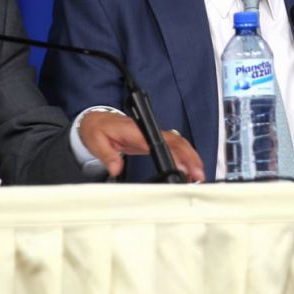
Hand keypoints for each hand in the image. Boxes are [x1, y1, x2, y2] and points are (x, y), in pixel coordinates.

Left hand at [78, 111, 205, 181]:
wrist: (96, 119)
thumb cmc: (97, 129)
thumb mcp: (97, 142)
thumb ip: (107, 155)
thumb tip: (116, 168)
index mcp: (136, 131)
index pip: (160, 142)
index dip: (174, 153)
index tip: (183, 166)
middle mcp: (147, 131)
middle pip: (176, 141)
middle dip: (190, 157)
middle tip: (198, 174)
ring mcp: (151, 135)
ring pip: (178, 143)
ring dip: (190, 157)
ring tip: (198, 174)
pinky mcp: (152, 140)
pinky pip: (173, 146)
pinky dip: (184, 156)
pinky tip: (189, 168)